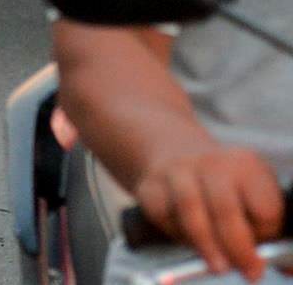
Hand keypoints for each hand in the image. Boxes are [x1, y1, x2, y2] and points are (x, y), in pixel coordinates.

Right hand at [135, 144, 283, 279]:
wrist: (178, 156)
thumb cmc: (227, 191)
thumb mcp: (255, 199)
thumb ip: (270, 232)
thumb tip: (288, 268)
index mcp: (246, 165)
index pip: (263, 206)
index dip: (265, 232)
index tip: (263, 254)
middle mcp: (211, 163)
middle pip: (225, 208)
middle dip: (237, 246)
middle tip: (248, 272)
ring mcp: (176, 171)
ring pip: (190, 209)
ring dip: (206, 244)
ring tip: (218, 267)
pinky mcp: (150, 184)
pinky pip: (162, 214)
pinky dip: (175, 233)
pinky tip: (188, 240)